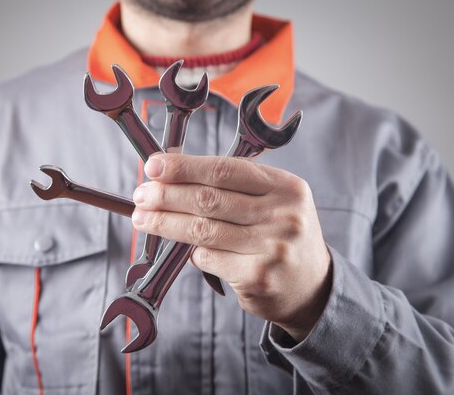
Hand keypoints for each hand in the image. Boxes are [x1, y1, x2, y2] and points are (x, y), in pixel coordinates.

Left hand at [131, 154, 332, 341]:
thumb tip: (172, 178)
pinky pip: (207, 258)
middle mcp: (282, 214)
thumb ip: (233, 189)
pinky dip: (189, 251)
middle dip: (167, 195)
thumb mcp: (273, 202)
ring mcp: (272, 247)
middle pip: (209, 199)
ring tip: (143, 219)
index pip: (225, 169)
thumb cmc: (280, 236)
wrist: (311, 286)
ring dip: (164, 223)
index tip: (154, 166)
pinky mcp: (257, 277)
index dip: (184, 167)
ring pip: (202, 230)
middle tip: (141, 194)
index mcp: (285, 186)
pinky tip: (181, 246)